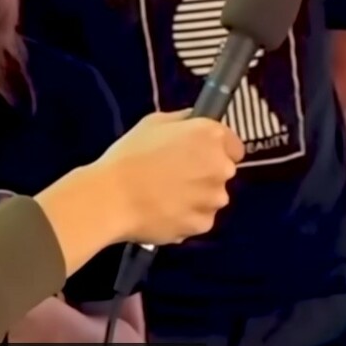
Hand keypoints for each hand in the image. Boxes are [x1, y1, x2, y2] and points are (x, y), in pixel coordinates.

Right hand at [95, 111, 242, 246]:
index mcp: (212, 137)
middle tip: (174, 175)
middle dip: (204, 173)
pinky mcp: (203, 224)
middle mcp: (221, 167)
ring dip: (196, 197)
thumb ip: (182, 120)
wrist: (112, 197)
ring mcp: (214, 199)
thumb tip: (193, 121)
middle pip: (222, 172)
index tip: (196, 154)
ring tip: (164, 197)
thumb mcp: (153, 123)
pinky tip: (163, 212)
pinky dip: (186, 217)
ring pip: (212, 197)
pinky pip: (199, 219)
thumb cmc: (129, 155)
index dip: (215, 150)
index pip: (234, 146)